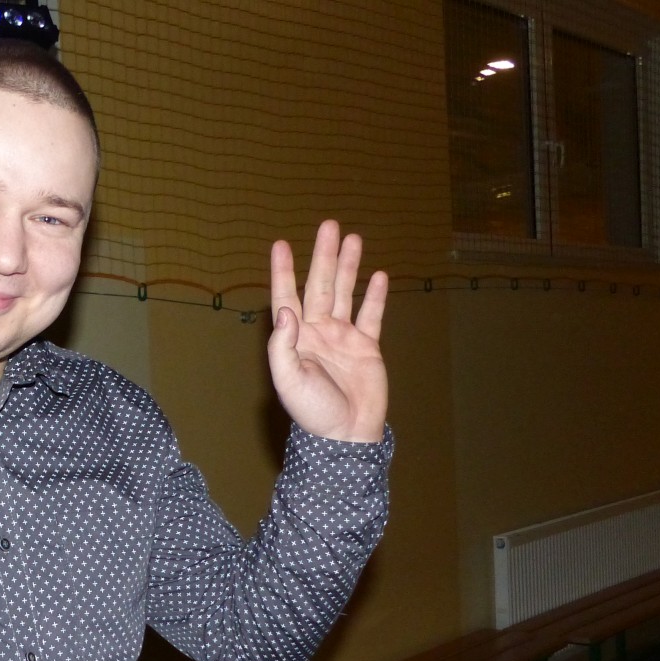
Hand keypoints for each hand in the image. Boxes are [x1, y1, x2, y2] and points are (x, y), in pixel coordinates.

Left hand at [268, 220, 387, 442]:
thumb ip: (283, 346)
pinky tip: (378, 276)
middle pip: (319, 285)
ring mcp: (343, 338)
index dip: (283, 270)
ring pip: (345, 293)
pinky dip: (375, 296)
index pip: (287, 296)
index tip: (280, 244)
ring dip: (348, 267)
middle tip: (330, 225)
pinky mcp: (366, 347)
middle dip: (324, 256)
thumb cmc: (313, 412)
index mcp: (296, 338)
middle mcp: (317, 332)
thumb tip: (285, 310)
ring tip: (353, 238)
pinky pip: (371, 315)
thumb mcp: (289, 380)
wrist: (347, 435)